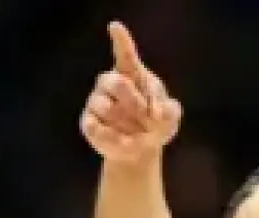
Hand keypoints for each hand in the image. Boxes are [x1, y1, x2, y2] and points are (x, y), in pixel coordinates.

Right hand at [80, 21, 181, 163]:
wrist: (141, 150)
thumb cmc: (156, 125)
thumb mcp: (170, 117)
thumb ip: (170, 110)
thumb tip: (157, 112)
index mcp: (132, 74)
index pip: (125, 53)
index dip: (121, 40)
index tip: (115, 26)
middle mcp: (110, 83)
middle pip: (116, 82)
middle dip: (136, 102)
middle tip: (150, 118)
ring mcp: (96, 101)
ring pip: (107, 108)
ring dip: (129, 124)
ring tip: (141, 135)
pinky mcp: (88, 122)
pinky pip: (97, 128)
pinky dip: (116, 139)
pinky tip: (128, 144)